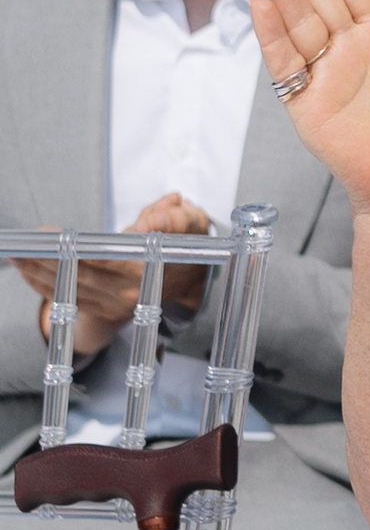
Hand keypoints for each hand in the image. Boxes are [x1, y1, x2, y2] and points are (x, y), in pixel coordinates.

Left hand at [13, 194, 212, 357]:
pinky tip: (26, 271)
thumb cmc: (185, 241)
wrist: (192, 275)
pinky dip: (44, 285)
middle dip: (45, 257)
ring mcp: (116, 305)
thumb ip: (174, 218)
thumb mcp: (190, 221)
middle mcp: (130, 292)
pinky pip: (68, 299)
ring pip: (69, 287)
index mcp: (149, 269)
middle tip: (18, 242)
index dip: (74, 247)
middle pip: (79, 274)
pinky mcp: (105, 310)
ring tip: (15, 254)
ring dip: (37, 271)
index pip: (105, 258)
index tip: (49, 234)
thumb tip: (155, 221)